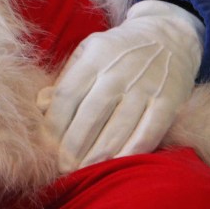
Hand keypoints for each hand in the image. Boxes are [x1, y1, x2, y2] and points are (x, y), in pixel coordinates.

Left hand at [40, 0, 202, 172]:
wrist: (167, 37)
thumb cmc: (118, 50)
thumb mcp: (88, 51)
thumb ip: (65, 78)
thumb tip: (41, 106)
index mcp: (94, 57)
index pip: (67, 95)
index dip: (54, 125)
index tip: (45, 147)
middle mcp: (119, 72)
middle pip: (90, 115)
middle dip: (72, 146)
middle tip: (61, 168)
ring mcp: (145, 87)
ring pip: (117, 129)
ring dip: (97, 155)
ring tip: (83, 172)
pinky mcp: (168, 102)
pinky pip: (147, 134)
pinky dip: (129, 153)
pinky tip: (115, 166)